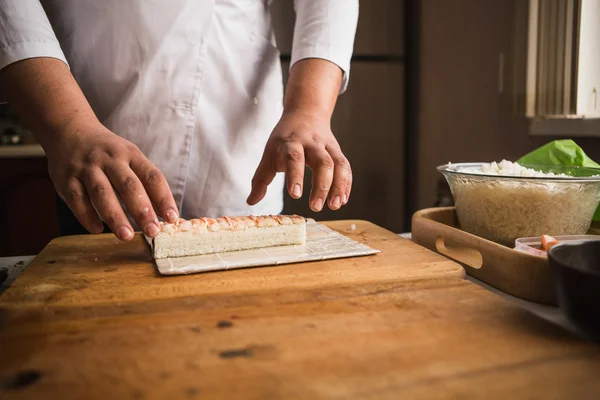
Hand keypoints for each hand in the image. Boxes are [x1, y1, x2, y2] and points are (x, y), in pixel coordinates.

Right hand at [45, 123, 178, 240]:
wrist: (69, 129)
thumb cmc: (108, 152)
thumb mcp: (129, 156)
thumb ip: (144, 182)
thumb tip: (166, 215)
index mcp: (130, 154)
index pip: (152, 176)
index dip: (163, 197)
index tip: (172, 218)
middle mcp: (110, 159)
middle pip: (129, 185)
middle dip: (142, 210)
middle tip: (152, 231)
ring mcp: (87, 168)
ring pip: (102, 193)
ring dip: (115, 216)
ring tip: (126, 236)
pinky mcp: (66, 178)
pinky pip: (77, 199)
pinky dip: (86, 216)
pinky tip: (97, 230)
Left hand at [247, 110, 351, 210]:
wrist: (305, 113)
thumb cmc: (284, 139)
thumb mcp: (269, 154)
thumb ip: (261, 179)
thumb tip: (251, 201)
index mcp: (291, 143)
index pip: (294, 158)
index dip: (296, 176)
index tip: (295, 195)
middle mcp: (312, 143)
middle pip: (322, 162)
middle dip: (321, 185)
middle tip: (316, 207)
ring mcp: (327, 146)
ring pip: (338, 164)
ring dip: (338, 186)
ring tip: (334, 206)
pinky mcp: (337, 151)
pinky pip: (345, 166)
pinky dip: (346, 184)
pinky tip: (342, 200)